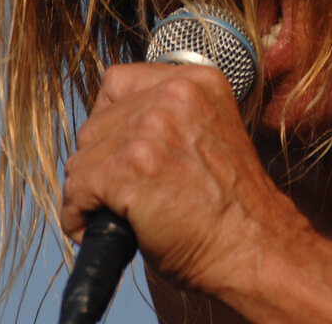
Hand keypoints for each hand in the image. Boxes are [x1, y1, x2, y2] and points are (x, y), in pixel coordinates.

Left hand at [60, 62, 300, 291]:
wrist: (255, 248)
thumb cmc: (231, 207)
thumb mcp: (206, 136)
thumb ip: (167, 118)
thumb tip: (109, 129)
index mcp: (197, 81)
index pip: (118, 82)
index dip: (110, 122)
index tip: (119, 152)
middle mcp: (175, 95)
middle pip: (95, 123)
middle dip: (99, 163)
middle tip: (120, 195)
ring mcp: (153, 129)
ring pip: (81, 158)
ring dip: (88, 193)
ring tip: (113, 216)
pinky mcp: (133, 168)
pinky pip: (76, 190)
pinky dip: (76, 217)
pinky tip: (96, 231)